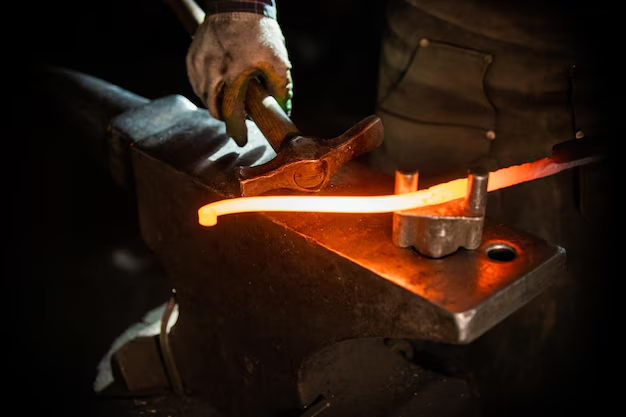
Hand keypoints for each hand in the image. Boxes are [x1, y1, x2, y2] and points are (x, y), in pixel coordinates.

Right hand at [186, 12, 292, 145]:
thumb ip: (281, 89)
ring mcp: (199, 64)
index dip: (237, 130)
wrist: (237, 4)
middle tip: (236, 121)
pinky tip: (219, 85)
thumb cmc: (259, 33)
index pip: (232, 113)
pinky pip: (197, 82)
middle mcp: (213, 72)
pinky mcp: (192, 58)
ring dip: (217, 103)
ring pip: (204, 97)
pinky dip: (207, 89)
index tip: (241, 141)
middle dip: (226, 119)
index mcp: (235, 74)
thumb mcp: (278, 61)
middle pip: (214, 109)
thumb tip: (282, 110)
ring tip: (231, 98)